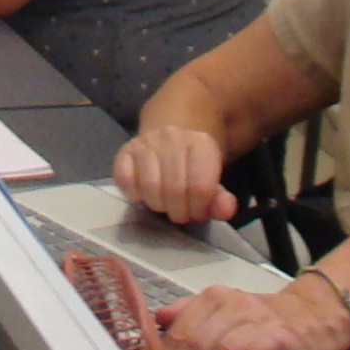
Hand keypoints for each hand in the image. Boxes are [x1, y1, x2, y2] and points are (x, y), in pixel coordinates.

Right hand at [113, 127, 238, 226]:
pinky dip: (134, 194)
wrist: (171, 139)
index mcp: (201, 142)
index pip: (200, 187)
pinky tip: (144, 195)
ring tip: (165, 205)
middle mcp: (172, 137)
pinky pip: (124, 179)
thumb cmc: (194, 167)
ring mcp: (146, 141)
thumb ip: (221, 199)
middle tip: (182, 213)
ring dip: (158, 205)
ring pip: (149, 186)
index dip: (200, 209)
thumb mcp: (214, 181)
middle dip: (179, 211)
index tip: (198, 213)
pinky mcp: (125, 150)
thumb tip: (225, 210)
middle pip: (174, 189)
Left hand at [146, 278, 342, 349]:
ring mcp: (258, 319)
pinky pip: (256, 347)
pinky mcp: (281, 336)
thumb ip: (190, 314)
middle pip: (195, 341)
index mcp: (214, 298)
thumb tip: (158, 318)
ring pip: (220, 349)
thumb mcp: (223, 311)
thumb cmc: (263, 321)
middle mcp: (233, 304)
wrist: (311, 315)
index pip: (180, 330)